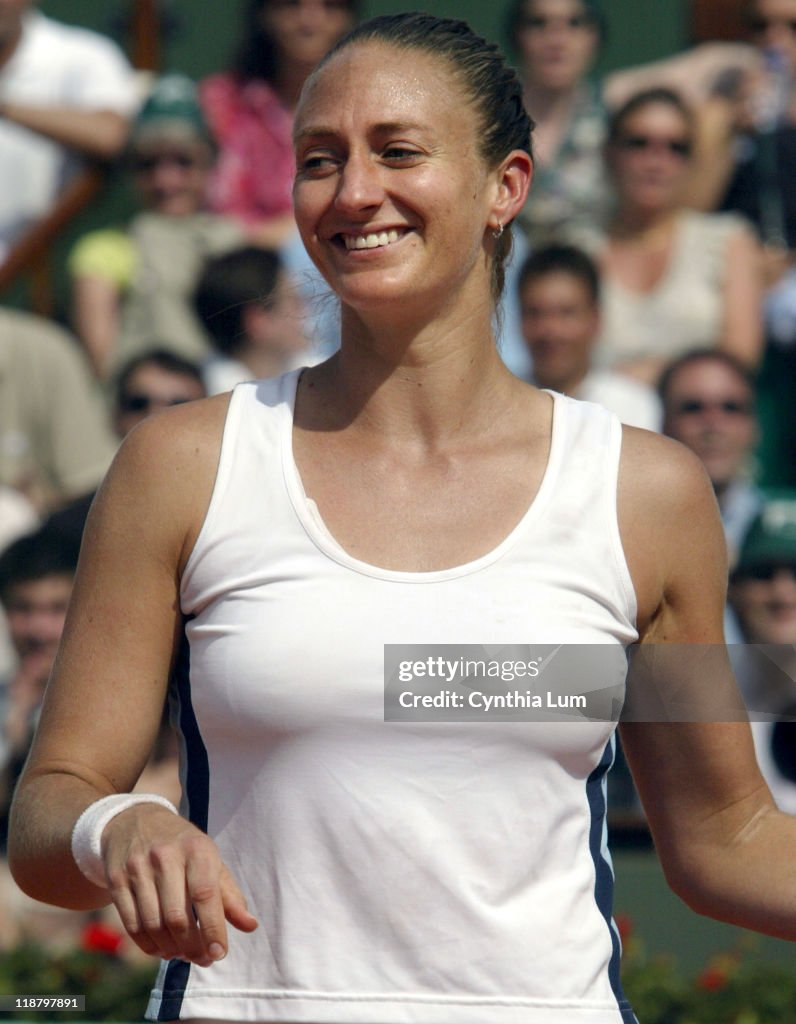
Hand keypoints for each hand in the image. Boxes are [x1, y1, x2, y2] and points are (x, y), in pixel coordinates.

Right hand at [101, 804, 257, 964]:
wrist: (136, 819)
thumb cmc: (182, 846)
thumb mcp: (210, 859)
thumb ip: (230, 894)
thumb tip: (250, 926)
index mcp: (196, 849)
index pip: (205, 894)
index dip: (213, 928)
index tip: (219, 953)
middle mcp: (165, 856)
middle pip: (177, 916)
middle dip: (191, 946)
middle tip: (201, 958)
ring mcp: (138, 867)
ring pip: (153, 924)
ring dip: (169, 948)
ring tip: (181, 954)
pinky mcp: (116, 879)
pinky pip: (132, 924)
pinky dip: (148, 945)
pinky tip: (160, 948)